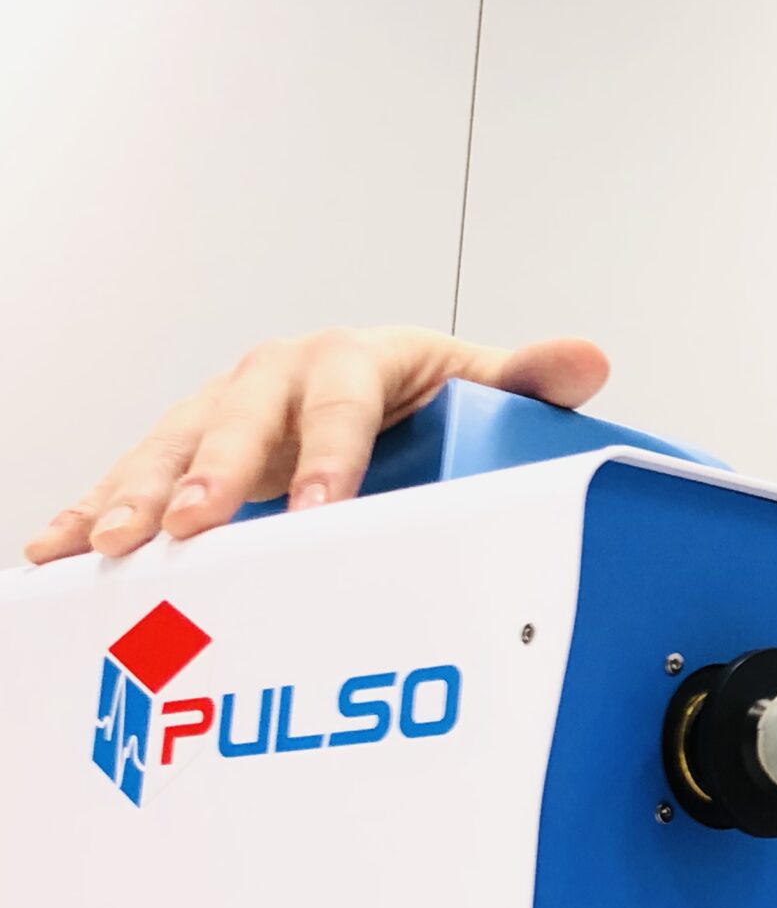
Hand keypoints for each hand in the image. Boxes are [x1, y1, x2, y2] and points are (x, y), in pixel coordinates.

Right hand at [24, 328, 609, 563]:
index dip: (329, 453)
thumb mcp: (480, 380)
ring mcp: (226, 409)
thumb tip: (586, 359)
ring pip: (171, 446)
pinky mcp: (188, 448)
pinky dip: (92, 507)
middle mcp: (278, 375)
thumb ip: (528, 377)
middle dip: (213, 472)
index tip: (319, 507)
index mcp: (352, 357)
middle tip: (194, 525)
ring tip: (110, 544)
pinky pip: (133, 475)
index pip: (342, 402)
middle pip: (239, 418)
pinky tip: (58, 550)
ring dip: (139, 493)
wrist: (380, 384)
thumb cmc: (426, 390)